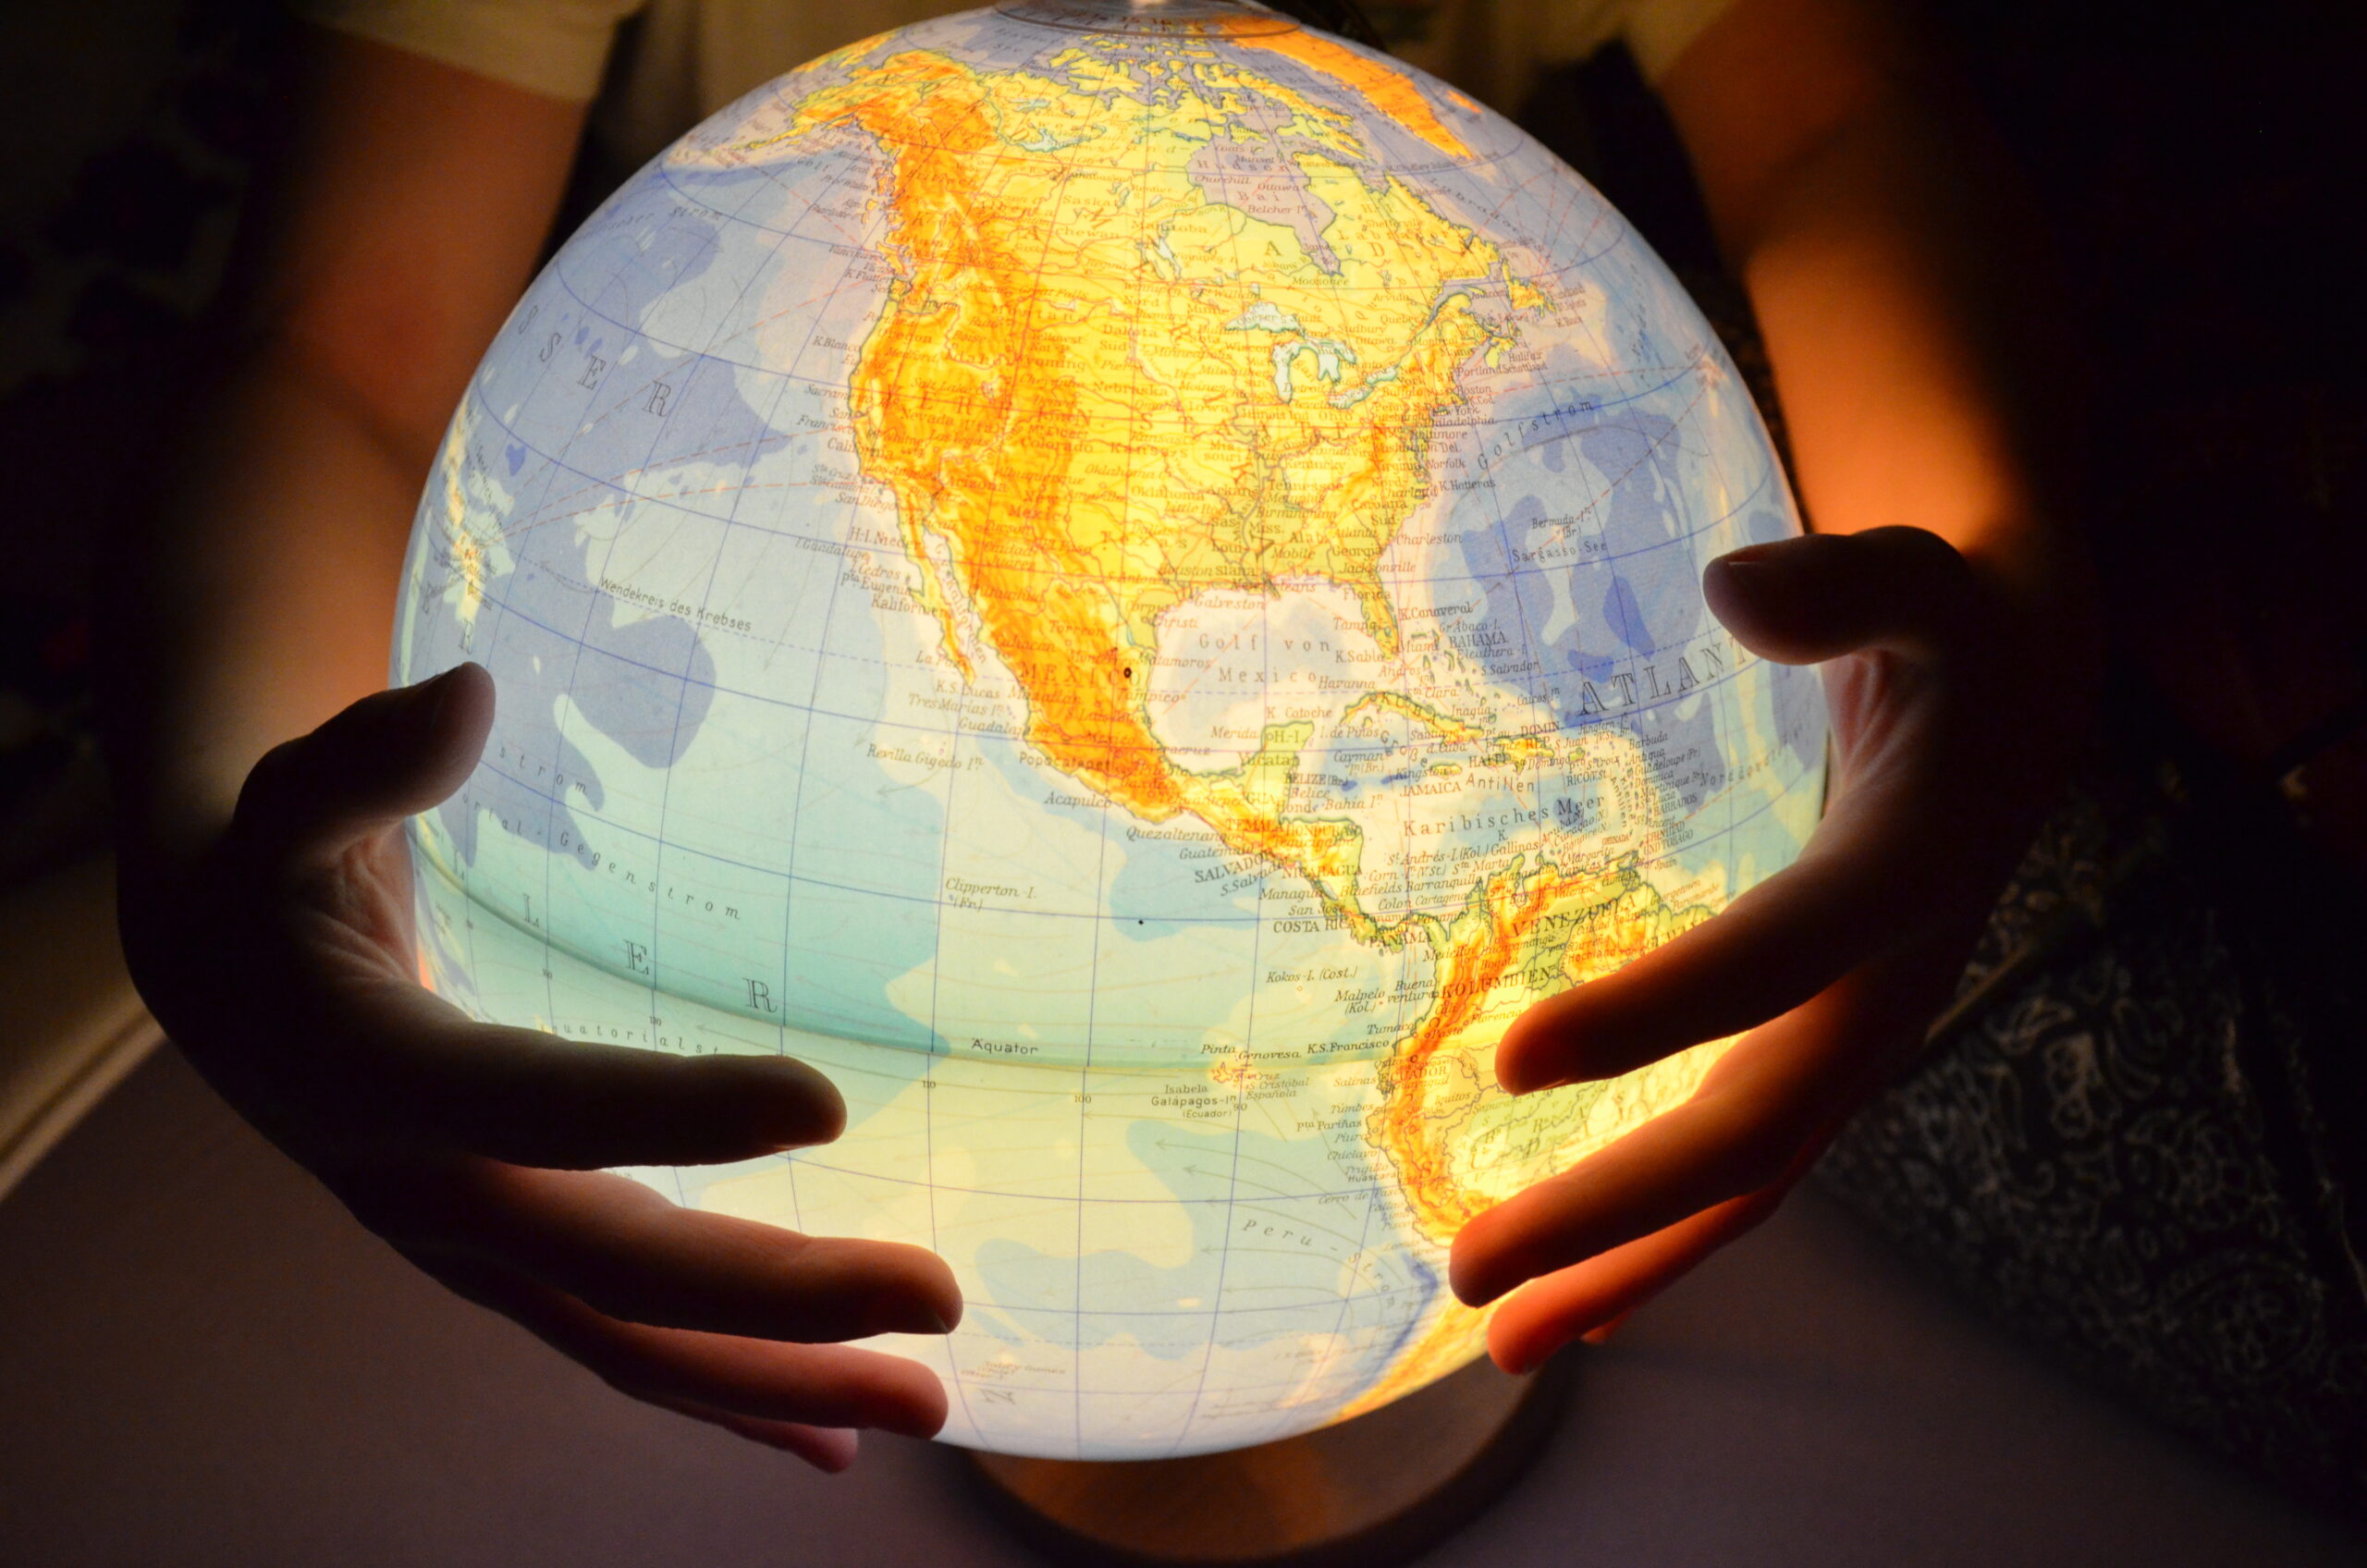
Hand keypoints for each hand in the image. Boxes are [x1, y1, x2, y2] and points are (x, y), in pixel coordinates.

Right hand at [117, 665, 961, 1470]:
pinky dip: (730, 1401)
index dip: (676, 1114)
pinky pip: (623, 1352)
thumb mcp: (284, 801)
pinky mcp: (511, 1267)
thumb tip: (464, 696)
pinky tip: (835, 1434)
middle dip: (778, 1299)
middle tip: (940, 1296)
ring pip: (631, 1343)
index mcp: (380, 1076)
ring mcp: (473, 1250)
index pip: (542, 1108)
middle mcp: (428, 1193)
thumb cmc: (273, 871)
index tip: (827, 1100)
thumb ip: (363, 762)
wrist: (226, 988)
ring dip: (781, 1381)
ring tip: (929, 1398)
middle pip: (614, 1270)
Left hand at [1450, 527, 2082, 1371]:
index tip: (1510, 1061)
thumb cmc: (1950, 625)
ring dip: (1626, 1266)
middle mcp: (1891, 989)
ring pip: (1751, 1184)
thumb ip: (1843, 583)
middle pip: (1757, 1131)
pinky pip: (1748, 1168)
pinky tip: (1575, 1296)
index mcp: (1910, 877)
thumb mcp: (1918, 576)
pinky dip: (1663, 1238)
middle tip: (1471, 1270)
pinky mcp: (1823, 1050)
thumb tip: (1735, 592)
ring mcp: (1860, 1036)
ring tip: (1499, 1341)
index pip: (1776, 963)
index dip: (1655, 1016)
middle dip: (1616, 1211)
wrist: (2020, 699)